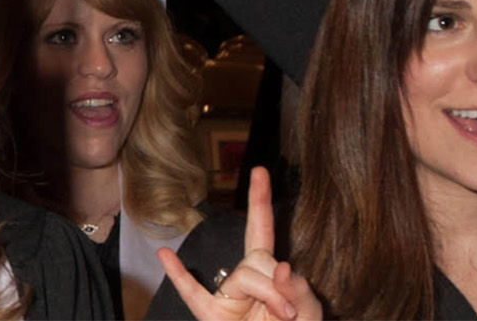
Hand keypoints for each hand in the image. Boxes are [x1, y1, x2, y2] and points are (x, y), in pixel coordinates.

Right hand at [158, 167, 321, 320]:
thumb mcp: (311, 314)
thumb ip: (298, 290)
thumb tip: (280, 265)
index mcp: (270, 273)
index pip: (262, 231)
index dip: (260, 202)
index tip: (260, 171)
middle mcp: (246, 279)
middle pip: (257, 258)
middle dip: (277, 281)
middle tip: (292, 314)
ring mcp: (225, 297)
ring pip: (243, 276)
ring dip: (267, 295)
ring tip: (282, 318)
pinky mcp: (211, 315)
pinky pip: (192, 292)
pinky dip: (178, 273)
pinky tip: (165, 255)